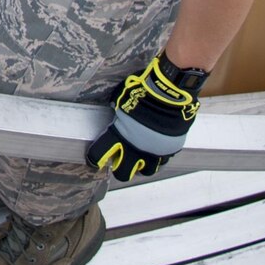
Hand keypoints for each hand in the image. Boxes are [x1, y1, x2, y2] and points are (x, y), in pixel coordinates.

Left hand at [84, 52, 206, 181]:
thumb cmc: (143, 91)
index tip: (95, 160)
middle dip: (120, 169)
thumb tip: (116, 109)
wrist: (169, 92)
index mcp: (118, 135)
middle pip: (122, 173)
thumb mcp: (122, 98)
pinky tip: (158, 148)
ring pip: (145, 171)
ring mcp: (153, 151)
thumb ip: (118, 109)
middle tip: (121, 161)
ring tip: (142, 157)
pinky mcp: (169, 150)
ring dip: (142, 165)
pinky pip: (163, 160)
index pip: (99, 154)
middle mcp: (134, 148)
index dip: (95, 158)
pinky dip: (159, 156)